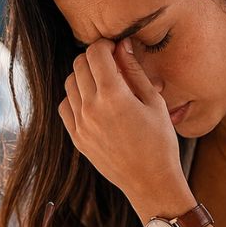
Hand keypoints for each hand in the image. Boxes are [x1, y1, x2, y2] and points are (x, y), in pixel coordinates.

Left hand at [59, 39, 192, 219]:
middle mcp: (91, 108)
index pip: (95, 53)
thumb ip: (134, 71)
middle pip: (79, 64)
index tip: (116, 49)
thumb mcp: (154, 102)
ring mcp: (80, 124)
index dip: (105, 45)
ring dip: (84, 76)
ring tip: (104, 84)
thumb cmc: (159, 141)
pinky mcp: (76, 137)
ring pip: (69, 83)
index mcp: (113, 96)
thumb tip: (122, 45)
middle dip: (94, 58)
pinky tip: (93, 102)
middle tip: (111, 65)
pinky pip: (65, 106)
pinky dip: (75, 97)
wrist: (149, 181)